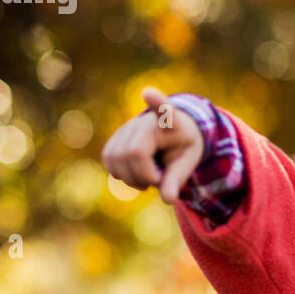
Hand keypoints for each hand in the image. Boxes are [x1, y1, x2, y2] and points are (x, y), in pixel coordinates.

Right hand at [101, 86, 204, 204]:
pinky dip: (119, 174)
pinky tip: (135, 173)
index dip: (157, 102)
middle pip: (133, 153)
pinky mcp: (115, 137)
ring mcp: (127, 126)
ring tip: (149, 177)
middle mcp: (145, 120)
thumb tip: (168, 200)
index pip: (164, 110)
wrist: (174, 134)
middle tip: (159, 180)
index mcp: (171, 123)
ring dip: (130, 178)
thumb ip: (177, 180)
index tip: (149, 93)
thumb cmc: (183, 147)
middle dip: (143, 176)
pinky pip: (108, 159)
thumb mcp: (187, 163)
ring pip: (115, 159)